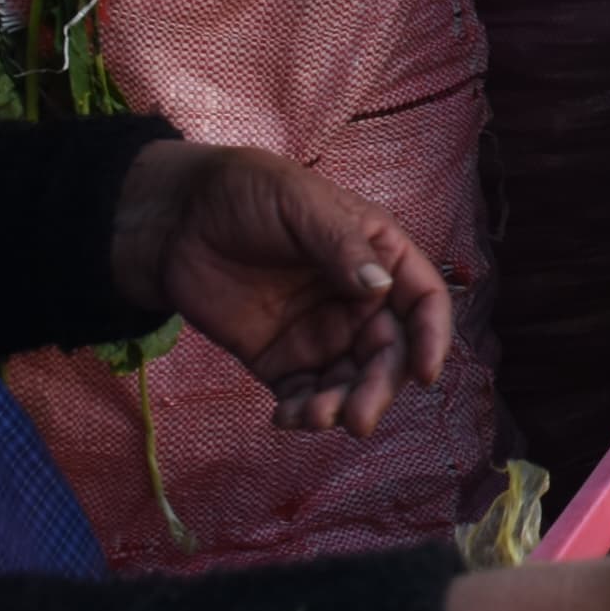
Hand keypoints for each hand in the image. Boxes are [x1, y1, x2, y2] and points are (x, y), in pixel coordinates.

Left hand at [110, 140, 451, 435]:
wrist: (176, 219)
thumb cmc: (246, 192)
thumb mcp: (299, 204)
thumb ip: (341, 245)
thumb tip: (381, 287)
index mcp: (379, 255)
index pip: (423, 300)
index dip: (432, 337)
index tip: (426, 372)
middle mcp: (359, 300)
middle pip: (389, 354)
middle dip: (379, 389)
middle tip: (359, 418)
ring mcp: (321, 332)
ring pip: (350, 382)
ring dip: (341, 407)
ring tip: (313, 417)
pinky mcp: (282, 359)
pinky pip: (304, 394)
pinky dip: (302, 412)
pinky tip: (286, 417)